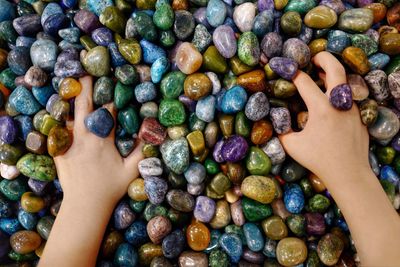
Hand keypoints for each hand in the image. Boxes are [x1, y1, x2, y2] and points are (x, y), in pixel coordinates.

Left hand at [54, 76, 143, 205]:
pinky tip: (61, 112)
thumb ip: (140, 152)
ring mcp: (68, 143)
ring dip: (71, 101)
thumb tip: (147, 135)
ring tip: (72, 88)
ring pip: (67, 115)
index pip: (105, 111)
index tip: (111, 87)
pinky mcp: (58, 151)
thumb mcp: (131, 171)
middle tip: (87, 73)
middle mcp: (83, 137)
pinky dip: (60, 119)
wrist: (85, 204)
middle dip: (85, 87)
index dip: (109, 99)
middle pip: (83, 105)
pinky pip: (57, 130)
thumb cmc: (110, 188)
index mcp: (101, 140)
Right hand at [279, 51, 369, 179]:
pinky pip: (348, 97)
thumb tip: (274, 119)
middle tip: (313, 58)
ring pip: (344, 82)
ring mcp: (352, 108)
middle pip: (335, 68)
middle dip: (323, 58)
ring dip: (332, 75)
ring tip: (321, 76)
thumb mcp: (292, 145)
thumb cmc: (318, 160)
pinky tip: (330, 100)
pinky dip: (338, 93)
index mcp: (320, 108)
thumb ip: (281, 129)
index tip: (286, 69)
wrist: (349, 173)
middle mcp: (338, 103)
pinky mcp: (359, 116)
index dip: (293, 73)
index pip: (304, 81)